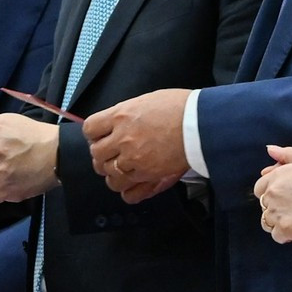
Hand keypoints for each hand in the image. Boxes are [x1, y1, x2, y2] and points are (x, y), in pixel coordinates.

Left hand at [83, 88, 190, 203]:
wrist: (201, 123)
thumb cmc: (179, 107)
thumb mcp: (145, 101)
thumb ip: (125, 114)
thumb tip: (114, 122)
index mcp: (120, 116)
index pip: (90, 129)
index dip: (94, 134)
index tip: (101, 135)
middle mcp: (122, 138)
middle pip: (96, 154)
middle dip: (102, 154)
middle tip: (112, 153)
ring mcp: (134, 159)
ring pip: (109, 174)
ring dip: (113, 172)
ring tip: (122, 168)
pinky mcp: (148, 174)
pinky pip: (127, 191)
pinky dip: (126, 189)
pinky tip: (131, 183)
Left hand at [251, 146, 291, 241]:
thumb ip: (287, 154)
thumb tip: (270, 149)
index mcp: (275, 177)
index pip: (260, 189)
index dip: (272, 194)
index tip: (286, 198)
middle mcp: (272, 193)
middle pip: (264, 206)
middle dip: (276, 208)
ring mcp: (277, 212)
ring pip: (267, 222)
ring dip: (279, 222)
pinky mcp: (285, 229)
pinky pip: (277, 236)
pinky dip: (286, 236)